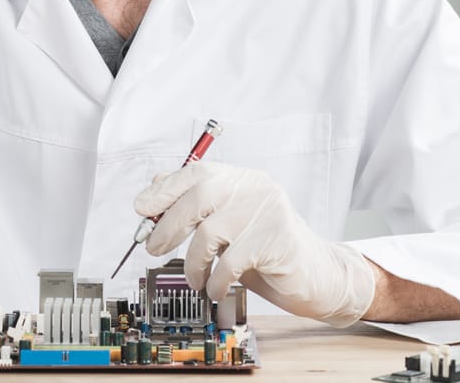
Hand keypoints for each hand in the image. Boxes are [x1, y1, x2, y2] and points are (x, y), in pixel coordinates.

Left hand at [135, 161, 375, 326]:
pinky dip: (215, 280)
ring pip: (211, 232)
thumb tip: (153, 193)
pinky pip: (231, 262)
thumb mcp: (228, 226)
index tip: (142, 207)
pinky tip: (216, 288)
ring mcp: (268, 212)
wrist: (318, 275)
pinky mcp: (277, 242)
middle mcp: (255, 189)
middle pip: (200, 194)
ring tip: (195, 279)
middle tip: (153, 247)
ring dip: (192, 262)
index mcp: (242, 179)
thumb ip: (198, 208)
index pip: (198, 171)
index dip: (165, 188)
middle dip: (169, 223)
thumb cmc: (267, 251)